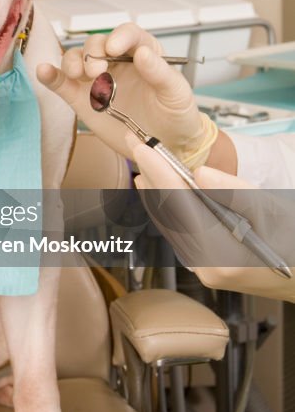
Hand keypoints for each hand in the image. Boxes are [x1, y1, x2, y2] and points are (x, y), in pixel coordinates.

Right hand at [37, 23, 209, 164]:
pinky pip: (62, 83)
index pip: (128, 34)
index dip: (118, 37)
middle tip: (97, 72)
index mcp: (143, 54)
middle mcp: (117, 62)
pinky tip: (43, 71)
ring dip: (71, 61)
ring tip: (77, 74)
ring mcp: (97, 81)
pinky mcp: (82, 99)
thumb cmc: (177, 116)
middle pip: (97, 44)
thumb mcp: (176, 93)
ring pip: (76, 59)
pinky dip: (50, 76)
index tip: (114, 49)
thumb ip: (161, 73)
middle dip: (93, 53)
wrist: (166, 147)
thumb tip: (143, 53)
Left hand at [131, 137, 294, 300]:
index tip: (143, 147)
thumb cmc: (294, 242)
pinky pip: (176, 231)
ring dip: (153, 188)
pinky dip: (165, 206)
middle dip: (150, 173)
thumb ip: (234, 192)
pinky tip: (156, 189)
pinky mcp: (203, 266)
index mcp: (221, 253)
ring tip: (140, 159)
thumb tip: (199, 173)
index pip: (179, 204)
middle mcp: (205, 265)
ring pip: (168, 222)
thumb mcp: (271, 210)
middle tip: (133, 143)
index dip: (159, 171)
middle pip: (168, 213)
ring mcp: (201, 269)